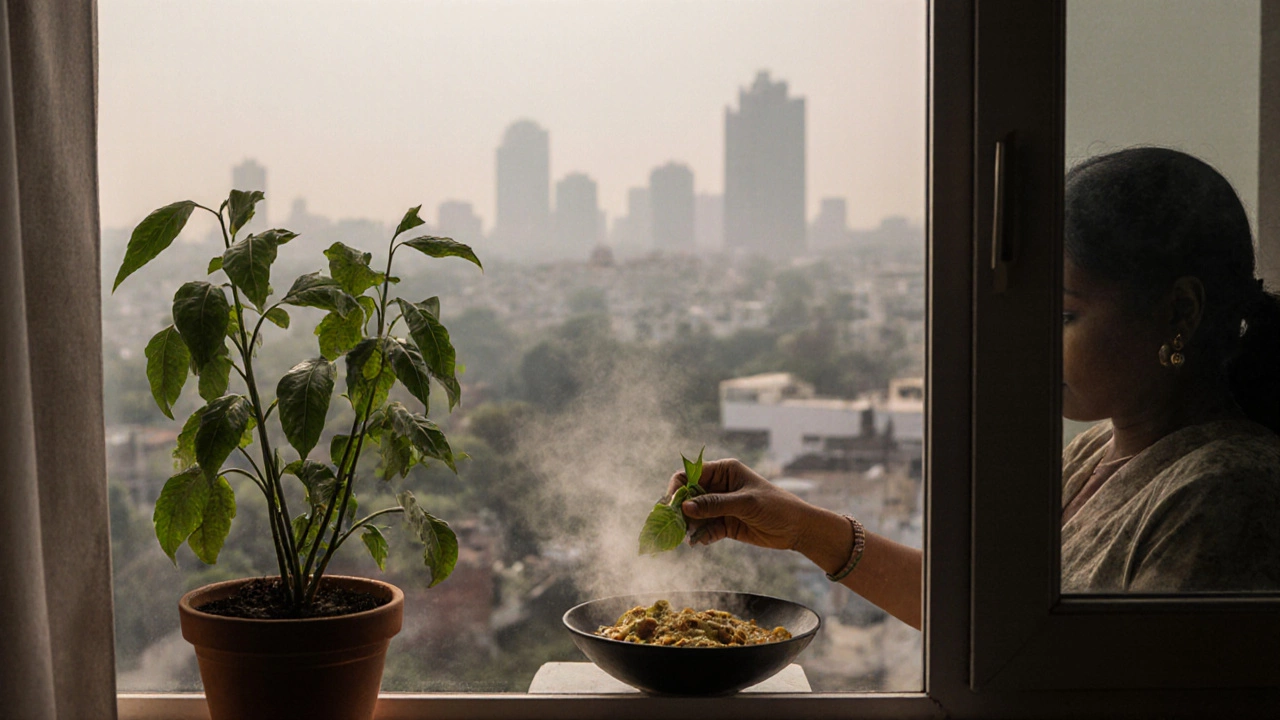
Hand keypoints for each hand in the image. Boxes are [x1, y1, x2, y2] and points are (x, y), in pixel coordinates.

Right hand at [666, 458, 818, 551]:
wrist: (797, 529)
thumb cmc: (776, 507)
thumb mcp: (745, 503)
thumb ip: (715, 505)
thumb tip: (686, 507)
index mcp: (724, 471)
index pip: (690, 474)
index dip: (677, 488)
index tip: (671, 505)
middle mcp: (719, 486)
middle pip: (688, 496)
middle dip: (680, 510)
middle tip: (674, 525)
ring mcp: (720, 506)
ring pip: (694, 515)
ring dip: (689, 526)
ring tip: (688, 538)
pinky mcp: (724, 524)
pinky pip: (705, 529)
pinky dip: (700, 536)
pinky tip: (700, 542)